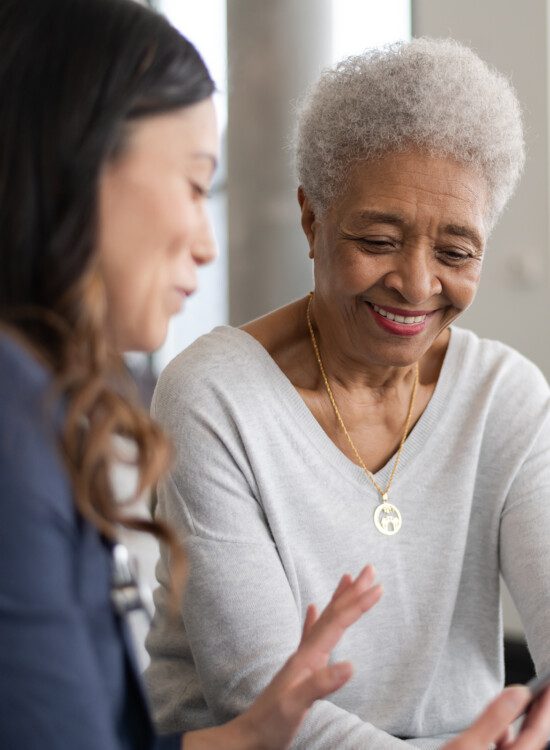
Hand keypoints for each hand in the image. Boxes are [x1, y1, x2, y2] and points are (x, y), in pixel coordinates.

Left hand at [183, 564, 381, 749]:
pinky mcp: (299, 669)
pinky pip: (310, 634)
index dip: (358, 604)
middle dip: (352, 592)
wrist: (249, 737)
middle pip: (332, 613)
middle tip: (369, 569)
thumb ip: (321, 684)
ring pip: (324, 619)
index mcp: (308, 657)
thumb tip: (351, 665)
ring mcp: (301, 659)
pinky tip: (312, 609)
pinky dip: (315, 618)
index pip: (337, 623)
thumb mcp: (296, 705)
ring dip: (338, 599)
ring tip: (347, 579)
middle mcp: (305, 652)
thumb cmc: (271, 723)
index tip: (378, 587)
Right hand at [443, 685, 549, 749]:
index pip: (538, 733)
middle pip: (534, 740)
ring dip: (525, 725)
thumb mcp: (467, 745)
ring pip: (522, 746)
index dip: (545, 706)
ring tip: (527, 703)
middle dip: (540, 714)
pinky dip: (508, 736)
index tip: (548, 683)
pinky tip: (503, 728)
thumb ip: (494, 719)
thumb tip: (518, 693)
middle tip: (545, 688)